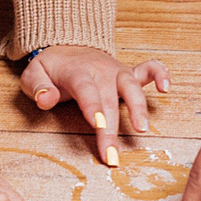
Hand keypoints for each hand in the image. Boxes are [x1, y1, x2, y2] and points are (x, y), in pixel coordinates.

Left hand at [20, 44, 170, 166]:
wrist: (68, 46)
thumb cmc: (52, 67)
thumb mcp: (33, 74)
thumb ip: (37, 87)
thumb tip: (46, 99)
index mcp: (77, 72)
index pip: (86, 90)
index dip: (93, 107)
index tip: (98, 125)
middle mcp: (101, 71)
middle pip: (108, 99)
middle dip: (111, 128)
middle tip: (111, 155)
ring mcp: (117, 71)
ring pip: (132, 87)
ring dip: (138, 107)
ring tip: (142, 129)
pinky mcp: (129, 73)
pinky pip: (148, 69)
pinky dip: (160, 75)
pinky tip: (166, 88)